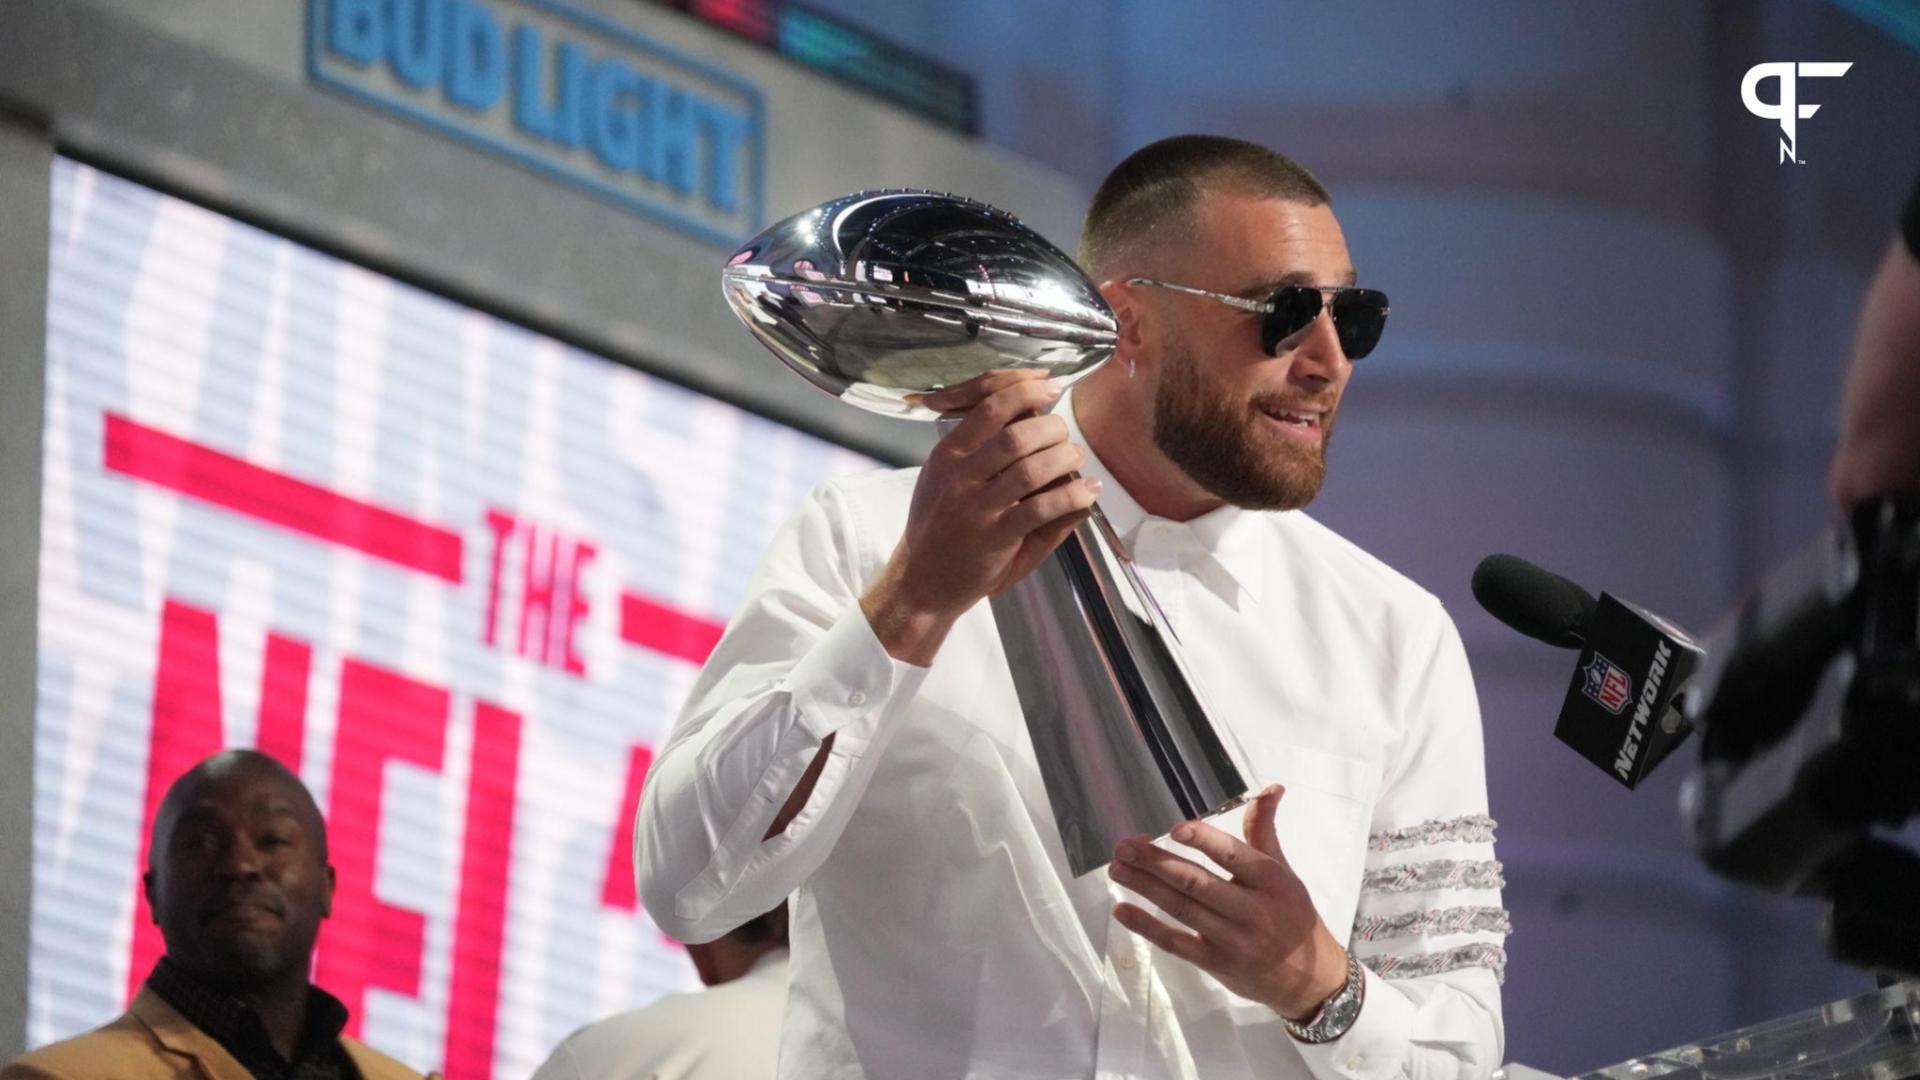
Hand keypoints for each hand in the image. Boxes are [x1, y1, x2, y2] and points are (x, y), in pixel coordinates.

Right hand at [862, 369, 1101, 663]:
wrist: (921, 583)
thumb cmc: (939, 528)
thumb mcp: (945, 480)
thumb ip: (981, 451)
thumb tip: (1034, 419)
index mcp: (948, 454)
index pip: (989, 405)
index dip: (1025, 389)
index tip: (1049, 385)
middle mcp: (960, 475)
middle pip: (1018, 434)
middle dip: (1053, 428)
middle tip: (1064, 436)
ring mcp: (977, 507)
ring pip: (1033, 468)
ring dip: (1065, 458)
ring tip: (1076, 459)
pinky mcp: (996, 537)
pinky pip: (1044, 508)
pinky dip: (1073, 495)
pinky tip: (1087, 492)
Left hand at [1108, 785, 1349, 1019]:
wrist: (1308, 978)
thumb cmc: (1291, 914)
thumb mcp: (1283, 871)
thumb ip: (1264, 830)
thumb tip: (1271, 788)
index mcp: (1270, 880)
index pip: (1234, 856)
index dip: (1204, 841)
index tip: (1174, 828)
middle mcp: (1252, 910)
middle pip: (1197, 883)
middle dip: (1157, 862)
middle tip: (1124, 846)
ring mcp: (1232, 940)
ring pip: (1182, 909)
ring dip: (1146, 887)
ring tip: (1117, 869)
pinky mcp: (1215, 963)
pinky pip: (1176, 943)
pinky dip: (1147, 926)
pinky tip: (1123, 909)